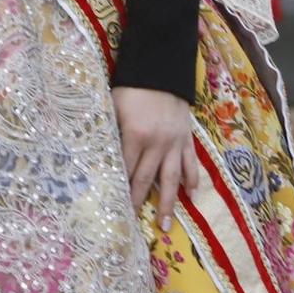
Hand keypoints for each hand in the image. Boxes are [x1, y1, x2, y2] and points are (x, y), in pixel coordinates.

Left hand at [114, 86, 199, 231]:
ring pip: (172, 179)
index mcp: (136, 135)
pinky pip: (191, 163)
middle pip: (146, 179)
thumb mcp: (114, 106)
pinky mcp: (187, 138)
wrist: (161, 67)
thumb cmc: (133, 87)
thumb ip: (111, 131)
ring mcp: (174, 142)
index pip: (125, 169)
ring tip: (166, 225)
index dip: (119, 188)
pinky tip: (193, 195)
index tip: (113, 207)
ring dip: (169, 203)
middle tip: (134, 224)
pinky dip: (193, 180)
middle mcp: (157, 143)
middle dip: (139, 203)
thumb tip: (100, 155)